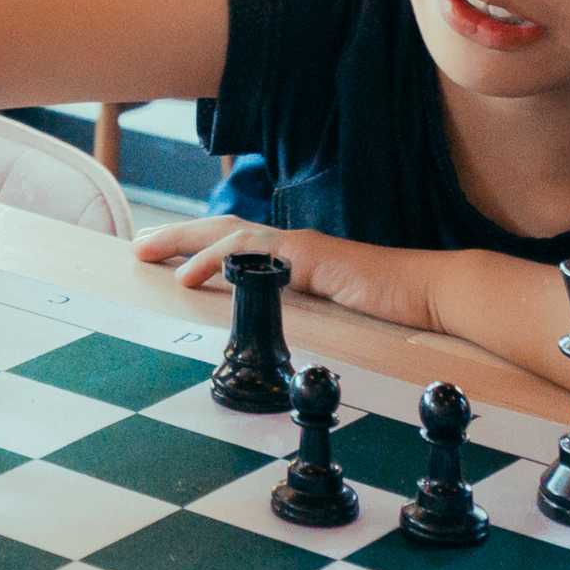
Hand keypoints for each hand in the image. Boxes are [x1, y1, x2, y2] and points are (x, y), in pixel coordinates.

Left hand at [133, 212, 409, 329]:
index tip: (165, 259)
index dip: (199, 249)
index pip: (238, 246)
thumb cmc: (394, 311)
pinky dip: (214, 260)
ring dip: (183, 241)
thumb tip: (279, 338)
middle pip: (224, 231)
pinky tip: (189, 275)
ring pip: (229, 233)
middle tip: (137, 247)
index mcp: (297, 260)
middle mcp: (294, 246)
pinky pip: (251, 251)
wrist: (433, 295)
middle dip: (177, 237)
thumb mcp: (339, 316)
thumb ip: (308, 317)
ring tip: (147, 252)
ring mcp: (300, 247)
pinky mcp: (308, 256)